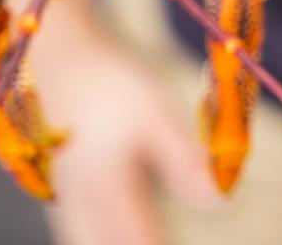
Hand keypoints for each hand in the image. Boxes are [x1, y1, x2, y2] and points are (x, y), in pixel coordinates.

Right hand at [18, 0, 220, 244]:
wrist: (57, 54)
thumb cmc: (112, 80)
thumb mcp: (157, 114)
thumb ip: (184, 164)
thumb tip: (223, 204)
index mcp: (108, 188)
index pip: (142, 242)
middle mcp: (81, 202)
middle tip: (171, 242)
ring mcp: (66, 198)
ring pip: (88, 241)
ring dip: (117, 243)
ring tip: (154, 237)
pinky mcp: (62, 189)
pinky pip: (76, 231)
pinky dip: (98, 238)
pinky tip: (114, 233)